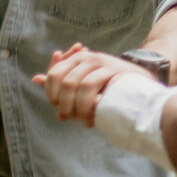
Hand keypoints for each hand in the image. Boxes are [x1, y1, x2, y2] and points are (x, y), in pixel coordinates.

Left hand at [34, 43, 154, 126]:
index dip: (52, 94)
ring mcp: (99, 62)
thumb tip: (35, 78)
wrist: (140, 85)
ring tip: (83, 120)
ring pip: (74, 84)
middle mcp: (86, 57)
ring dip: (76, 107)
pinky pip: (90, 87)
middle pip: (63, 81)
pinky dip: (88, 105)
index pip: (54, 74)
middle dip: (64, 103)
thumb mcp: (83, 85)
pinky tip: (92, 116)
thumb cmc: (109, 88)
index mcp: (77, 59)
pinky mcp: (111, 69)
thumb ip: (61, 83)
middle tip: (71, 117)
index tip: (61, 109)